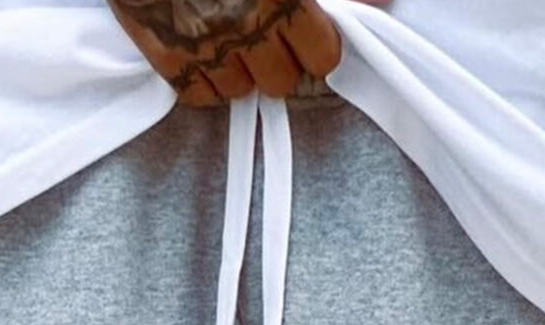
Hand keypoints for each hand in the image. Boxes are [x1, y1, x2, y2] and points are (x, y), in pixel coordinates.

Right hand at [107, 0, 389, 106]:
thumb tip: (382, 4)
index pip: (322, 56)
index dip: (318, 45)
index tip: (310, 33)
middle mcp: (243, 20)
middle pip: (282, 81)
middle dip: (279, 57)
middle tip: (266, 29)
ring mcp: (200, 40)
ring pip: (239, 91)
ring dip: (240, 69)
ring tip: (230, 33)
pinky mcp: (161, 49)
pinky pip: (195, 95)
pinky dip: (203, 78)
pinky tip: (204, 48)